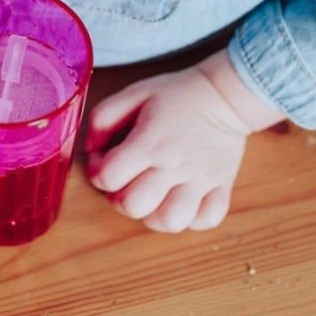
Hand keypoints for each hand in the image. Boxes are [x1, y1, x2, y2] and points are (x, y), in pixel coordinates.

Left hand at [84, 51, 283, 232]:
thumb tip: (92, 148)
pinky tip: (178, 202)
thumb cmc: (176, 94)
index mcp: (150, 143)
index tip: (103, 161)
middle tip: (123, 182)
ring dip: (151, 215)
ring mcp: (200, 181)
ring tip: (149, 197)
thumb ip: (103, 117)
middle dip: (118, 198)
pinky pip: (206, 220)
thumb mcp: (133, 93)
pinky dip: (189, 219)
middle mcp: (174, 167)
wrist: (223, 94)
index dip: (96, 172)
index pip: (108, 178)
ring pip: (169, 222)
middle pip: (134, 206)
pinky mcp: (221, 188)